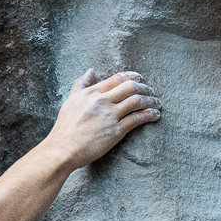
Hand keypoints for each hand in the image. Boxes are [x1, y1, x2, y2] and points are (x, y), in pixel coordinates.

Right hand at [44, 68, 160, 170]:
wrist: (63, 149)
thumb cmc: (65, 128)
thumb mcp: (71, 100)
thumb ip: (81, 84)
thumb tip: (91, 71)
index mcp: (92, 92)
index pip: (118, 78)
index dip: (133, 77)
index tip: (141, 79)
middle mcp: (102, 101)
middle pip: (131, 87)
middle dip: (145, 87)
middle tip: (152, 91)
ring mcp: (109, 115)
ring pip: (137, 101)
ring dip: (151, 100)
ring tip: (157, 103)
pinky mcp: (116, 131)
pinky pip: (137, 118)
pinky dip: (149, 115)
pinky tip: (155, 115)